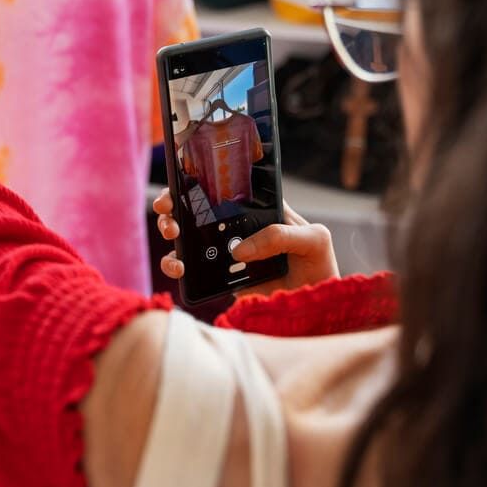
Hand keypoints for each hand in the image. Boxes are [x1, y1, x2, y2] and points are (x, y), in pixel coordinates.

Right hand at [152, 189, 338, 297]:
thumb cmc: (318, 265)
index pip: (227, 187)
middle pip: (197, 208)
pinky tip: (179, 268)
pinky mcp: (219, 277)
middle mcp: (238, 227)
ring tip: (173, 234)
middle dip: (174, 203)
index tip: (184, 179)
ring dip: (171, 230)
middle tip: (168, 207)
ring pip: (188, 236)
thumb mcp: (314, 240)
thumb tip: (240, 249)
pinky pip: (192, 268)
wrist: (314, 307)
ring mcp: (225, 251)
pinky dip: (177, 266)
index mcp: (259, 209)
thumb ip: (282, 235)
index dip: (202, 179)